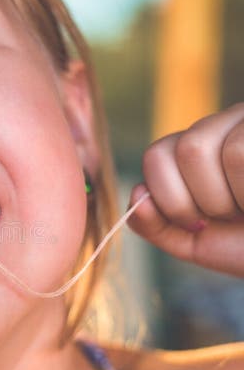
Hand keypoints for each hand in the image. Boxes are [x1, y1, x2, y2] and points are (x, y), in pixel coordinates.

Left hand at [128, 103, 243, 276]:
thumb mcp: (198, 243)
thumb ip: (157, 226)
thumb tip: (136, 196)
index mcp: (197, 150)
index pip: (156, 155)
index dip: (169, 198)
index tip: (199, 223)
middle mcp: (224, 126)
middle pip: (184, 150)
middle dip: (201, 200)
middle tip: (232, 215)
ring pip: (206, 149)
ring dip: (229, 196)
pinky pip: (238, 153)